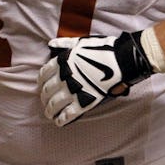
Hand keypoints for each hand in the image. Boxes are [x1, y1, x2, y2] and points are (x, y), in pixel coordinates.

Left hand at [38, 31, 153, 126]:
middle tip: (44, 102)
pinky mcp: (85, 102)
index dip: (41, 82)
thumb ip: (64, 44)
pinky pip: (69, 113)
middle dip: (44, 97)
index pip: (44, 74)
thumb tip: (51, 43)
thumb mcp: (80, 42)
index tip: (41, 86)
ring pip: (54, 103)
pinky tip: (59, 122)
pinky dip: (62, 119)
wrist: (123, 60)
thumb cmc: (103, 49)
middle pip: (47, 90)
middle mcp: (64, 77)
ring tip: (48, 114)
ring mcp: (73, 90)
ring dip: (49, 110)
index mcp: (62, 62)